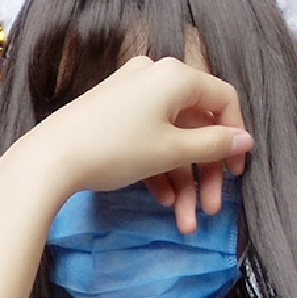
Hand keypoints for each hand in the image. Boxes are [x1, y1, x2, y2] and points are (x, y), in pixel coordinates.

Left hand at [0, 56, 253, 231]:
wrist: (50, 158)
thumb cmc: (118, 148)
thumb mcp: (172, 150)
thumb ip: (214, 145)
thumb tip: (246, 140)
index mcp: (176, 76)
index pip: (223, 101)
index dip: (235, 138)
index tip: (236, 173)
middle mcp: (156, 78)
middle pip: (197, 126)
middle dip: (205, 174)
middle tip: (211, 209)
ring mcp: (133, 96)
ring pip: (172, 139)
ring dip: (183, 181)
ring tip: (185, 221)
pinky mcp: (115, 115)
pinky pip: (149, 138)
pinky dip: (159, 168)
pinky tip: (163, 201)